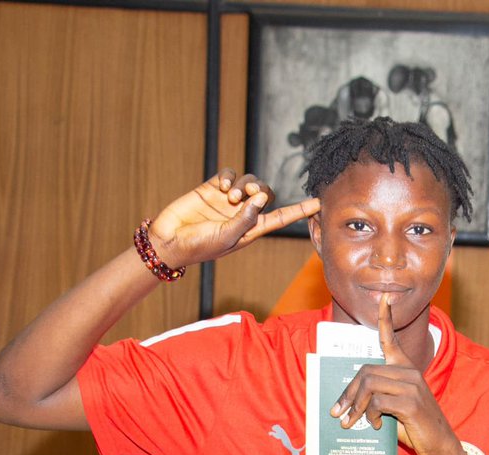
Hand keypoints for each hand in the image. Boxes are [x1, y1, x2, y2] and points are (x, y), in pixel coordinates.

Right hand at [146, 169, 319, 268]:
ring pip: (248, 181)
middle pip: (265, 193)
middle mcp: (243, 213)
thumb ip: (245, 220)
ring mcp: (228, 200)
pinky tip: (221, 186)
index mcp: (252, 229)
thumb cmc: (200, 246)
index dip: (299, 211)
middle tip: (248, 194)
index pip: (281, 217)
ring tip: (230, 196)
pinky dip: (228, 176)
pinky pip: (228, 174)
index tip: (318, 203)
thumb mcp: (227, 238)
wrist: (170, 240)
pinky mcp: (212, 188)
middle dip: (261, 190)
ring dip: (243, 184)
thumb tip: (260, 199)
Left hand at [329, 294, 465, 454]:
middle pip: (366, 370)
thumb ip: (377, 398)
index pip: (392, 338)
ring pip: (369, 384)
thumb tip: (349, 403)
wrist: (440, 445)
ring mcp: (412, 386)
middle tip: (338, 412)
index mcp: (406, 369)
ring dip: (355, 406)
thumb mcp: (395, 408)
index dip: (386, 318)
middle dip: (348, 393)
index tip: (384, 298)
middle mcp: (409, 372)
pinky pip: (378, 402)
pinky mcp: (411, 403)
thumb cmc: (416, 426)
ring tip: (351, 422)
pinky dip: (370, 415)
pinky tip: (375, 426)